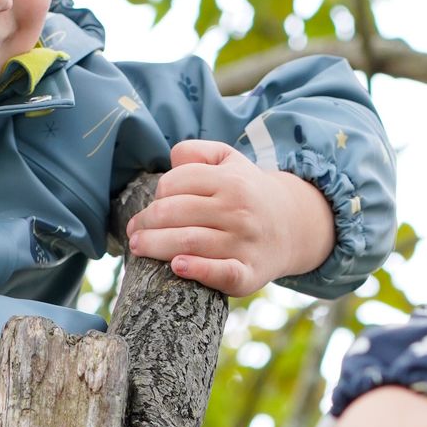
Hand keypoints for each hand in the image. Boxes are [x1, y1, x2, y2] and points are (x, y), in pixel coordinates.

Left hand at [126, 139, 334, 294]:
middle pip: (174, 214)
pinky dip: (198, 270)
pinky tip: (177, 266)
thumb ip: (197, 152)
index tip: (152, 207)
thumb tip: (171, 160)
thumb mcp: (230, 161)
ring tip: (138, 247)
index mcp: (230, 181)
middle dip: (145, 223)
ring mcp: (244, 244)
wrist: (292, 227)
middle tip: (134, 232)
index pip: (175, 184)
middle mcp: (238, 210)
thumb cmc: (247, 193)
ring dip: (155, 246)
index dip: (156, 196)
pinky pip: (222, 274)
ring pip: (188, 242)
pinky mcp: (248, 274)